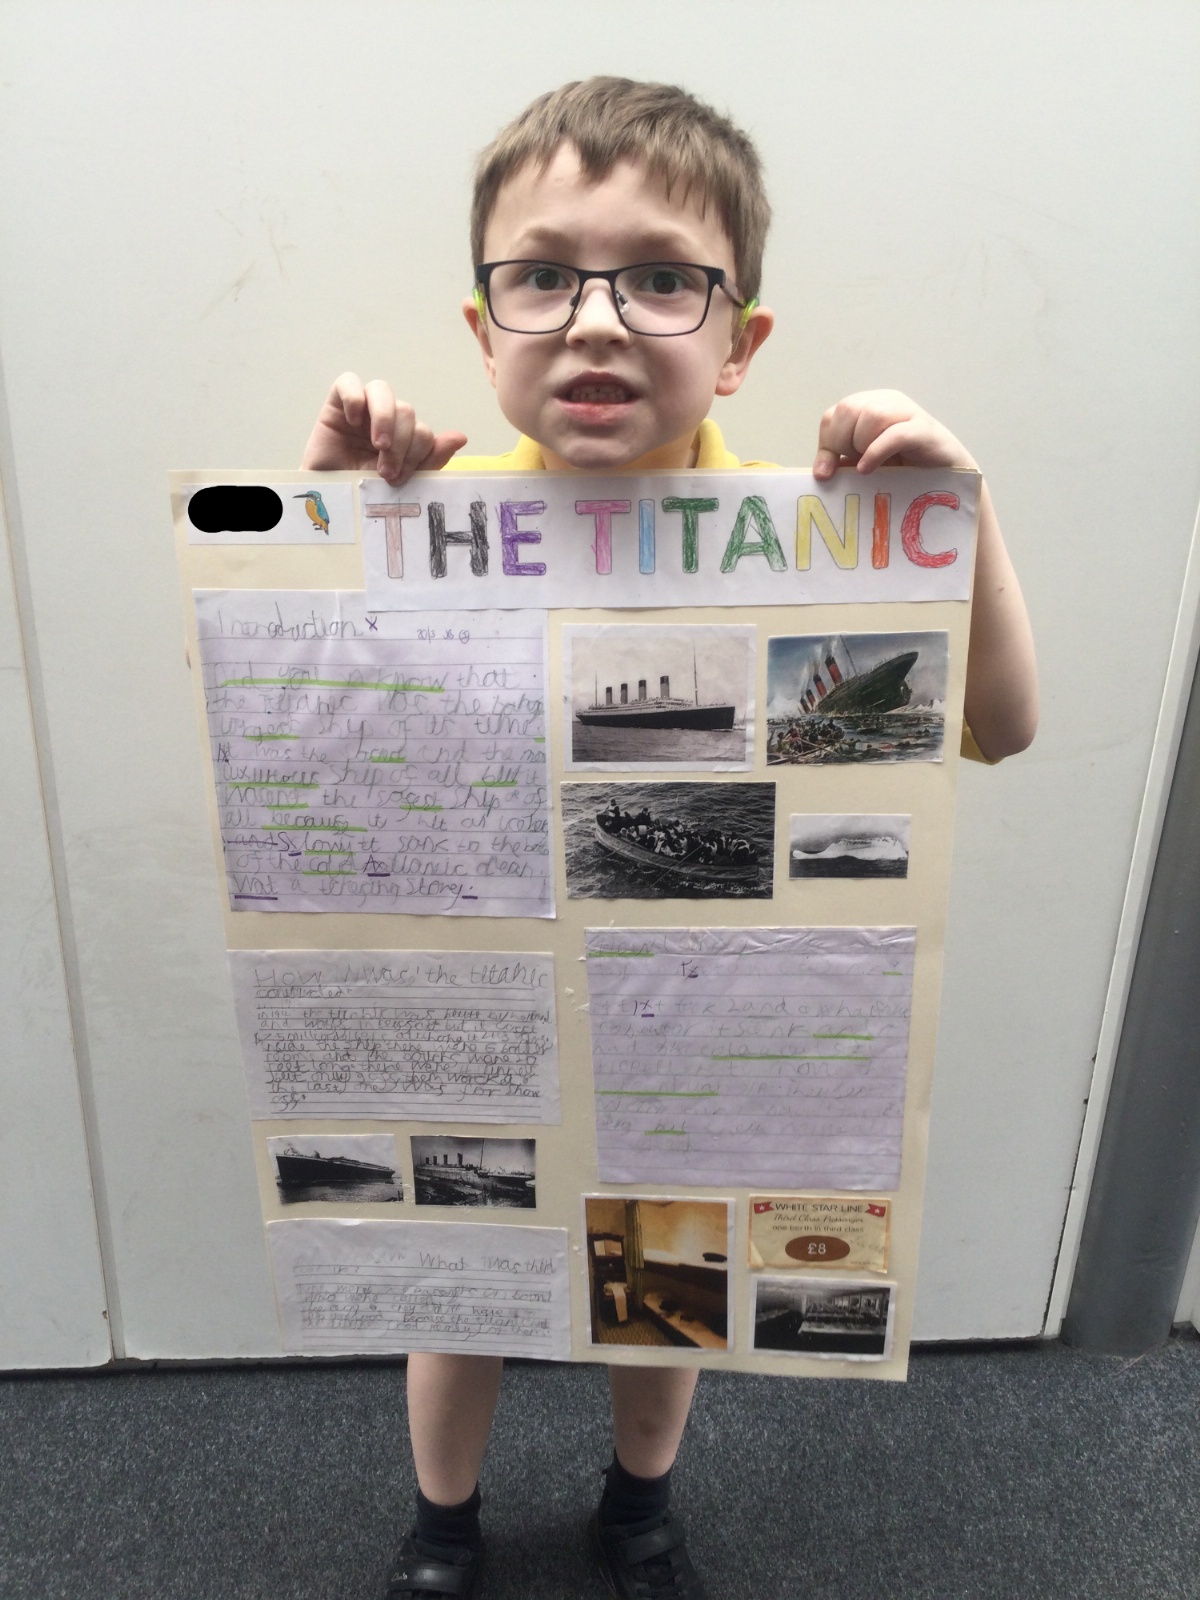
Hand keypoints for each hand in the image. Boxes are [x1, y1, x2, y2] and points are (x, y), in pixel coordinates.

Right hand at [301, 373, 466, 484]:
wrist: (329, 504)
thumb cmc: (363, 494)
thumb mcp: (403, 481)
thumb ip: (431, 460)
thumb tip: (460, 437)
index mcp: (404, 438)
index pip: (422, 430)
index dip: (417, 453)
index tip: (400, 478)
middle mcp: (384, 421)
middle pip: (406, 410)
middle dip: (402, 443)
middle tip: (387, 471)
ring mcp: (361, 411)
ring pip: (382, 391)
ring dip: (385, 420)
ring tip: (378, 446)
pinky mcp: (335, 405)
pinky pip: (348, 382)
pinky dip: (354, 398)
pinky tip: (353, 422)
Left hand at [813, 390, 975, 477]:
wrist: (948, 482)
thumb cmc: (906, 473)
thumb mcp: (867, 466)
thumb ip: (844, 462)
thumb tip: (821, 472)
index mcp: (870, 406)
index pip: (835, 414)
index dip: (827, 442)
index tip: (827, 472)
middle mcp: (889, 402)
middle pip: (849, 410)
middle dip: (843, 442)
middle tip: (855, 465)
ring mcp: (908, 413)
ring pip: (871, 416)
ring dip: (862, 445)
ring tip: (869, 467)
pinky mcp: (924, 430)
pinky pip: (894, 434)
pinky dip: (877, 451)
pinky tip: (868, 469)